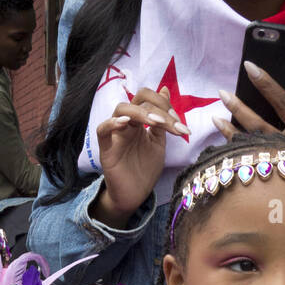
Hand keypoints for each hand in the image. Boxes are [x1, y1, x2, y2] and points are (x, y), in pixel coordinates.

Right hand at [93, 86, 189, 225]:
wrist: (135, 195)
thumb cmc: (145, 170)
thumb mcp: (159, 142)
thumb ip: (162, 119)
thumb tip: (164, 89)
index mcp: (140, 121)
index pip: (149, 100)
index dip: (166, 107)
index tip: (181, 127)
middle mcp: (127, 124)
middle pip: (137, 100)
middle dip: (158, 108)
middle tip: (172, 125)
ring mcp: (116, 134)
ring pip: (121, 109)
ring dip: (141, 113)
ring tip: (156, 124)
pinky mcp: (106, 148)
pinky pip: (102, 129)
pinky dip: (112, 123)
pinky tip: (126, 123)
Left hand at [215, 70, 284, 164]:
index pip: (283, 102)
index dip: (266, 85)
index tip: (250, 67)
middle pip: (259, 124)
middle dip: (240, 107)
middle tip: (222, 92)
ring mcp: (274, 161)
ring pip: (248, 142)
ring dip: (230, 127)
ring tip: (215, 114)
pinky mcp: (265, 173)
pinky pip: (244, 157)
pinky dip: (230, 144)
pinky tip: (220, 130)